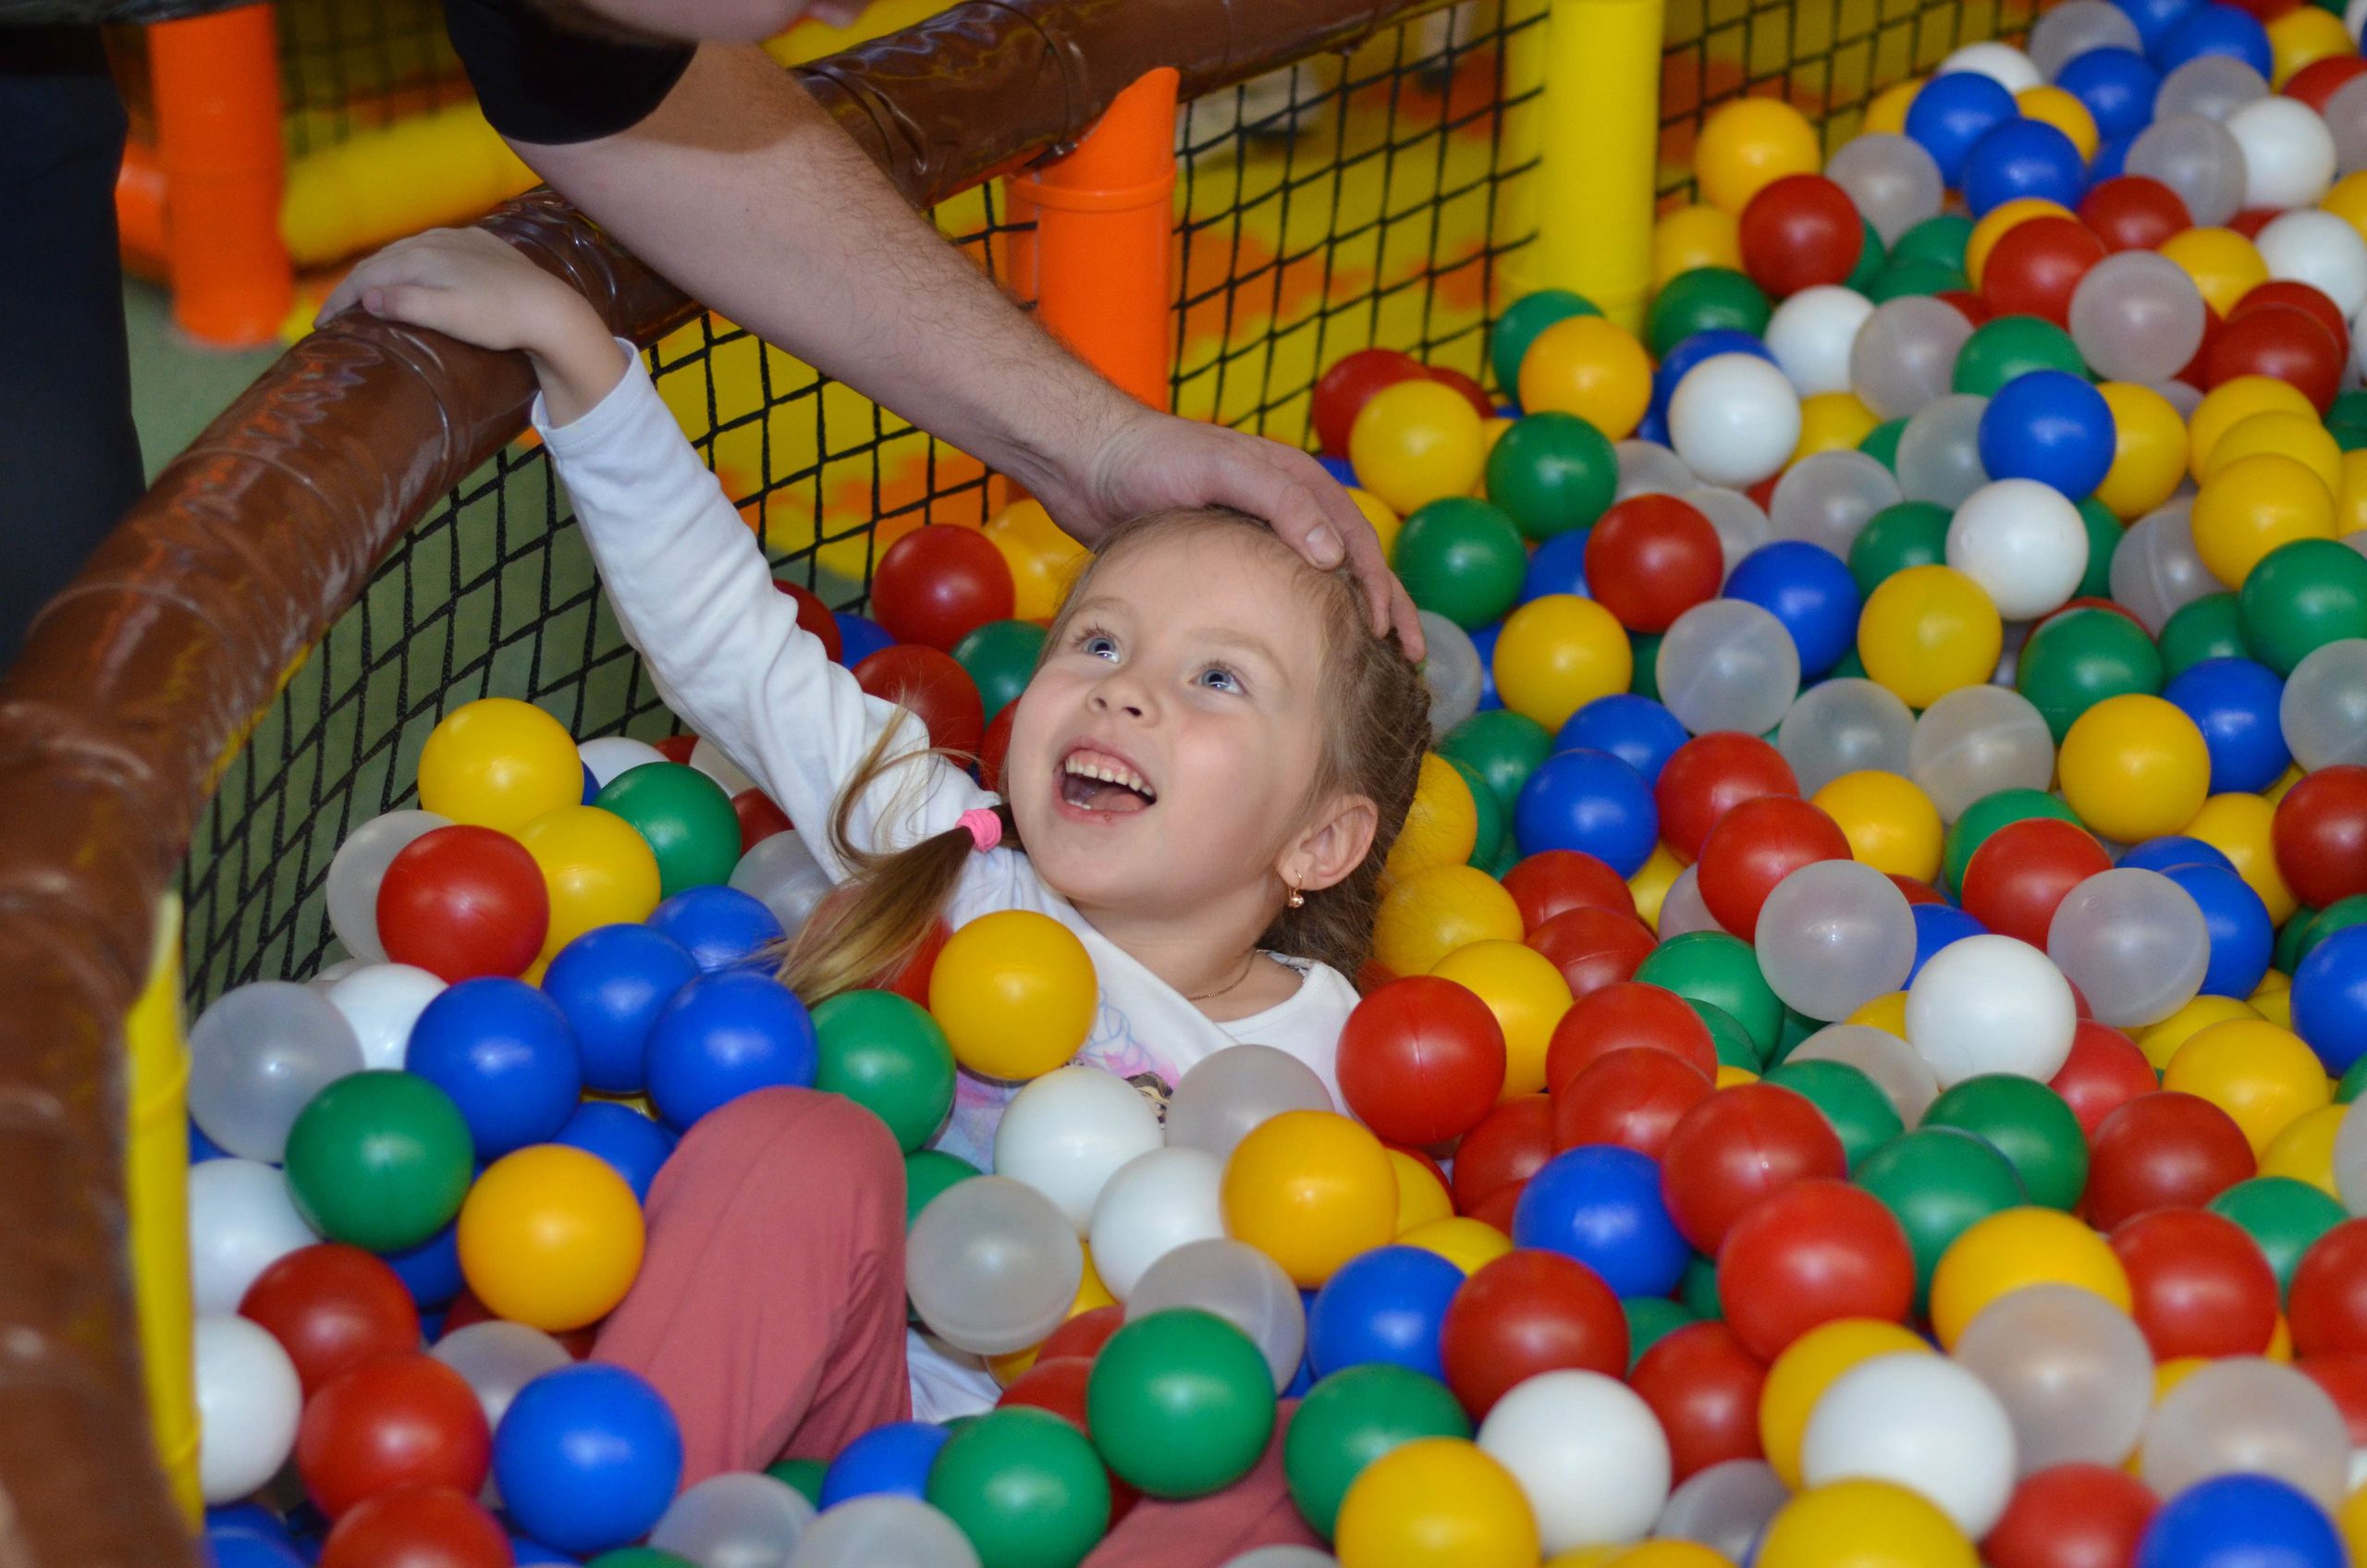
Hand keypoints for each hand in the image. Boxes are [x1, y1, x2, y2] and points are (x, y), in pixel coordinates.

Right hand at [317, 228, 626, 423]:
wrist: (550, 307)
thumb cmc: (500, 319)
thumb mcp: (450, 316)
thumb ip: (407, 304)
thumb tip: (365, 295)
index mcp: (420, 257)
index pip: (366, 276)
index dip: (338, 300)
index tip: (321, 325)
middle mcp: (434, 239)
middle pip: (381, 261)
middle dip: (353, 285)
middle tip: (334, 313)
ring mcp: (457, 238)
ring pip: (405, 252)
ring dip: (381, 273)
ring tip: (365, 295)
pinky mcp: (479, 244)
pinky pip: (431, 249)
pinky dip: (410, 264)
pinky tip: (412, 275)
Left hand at [1044, 408, 1425, 661]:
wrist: (1085, 458)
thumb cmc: (1151, 458)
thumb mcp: (1220, 471)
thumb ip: (1281, 504)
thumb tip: (1336, 556)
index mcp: (1296, 482)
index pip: (1356, 540)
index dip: (1380, 588)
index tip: (1391, 635)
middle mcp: (1286, 505)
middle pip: (1351, 562)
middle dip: (1385, 607)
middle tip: (1409, 657)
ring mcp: (1258, 530)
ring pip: (1320, 579)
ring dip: (1349, 616)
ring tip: (1371, 659)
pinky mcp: (1225, 554)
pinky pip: (1278, 589)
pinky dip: (1302, 617)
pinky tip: (1302, 647)